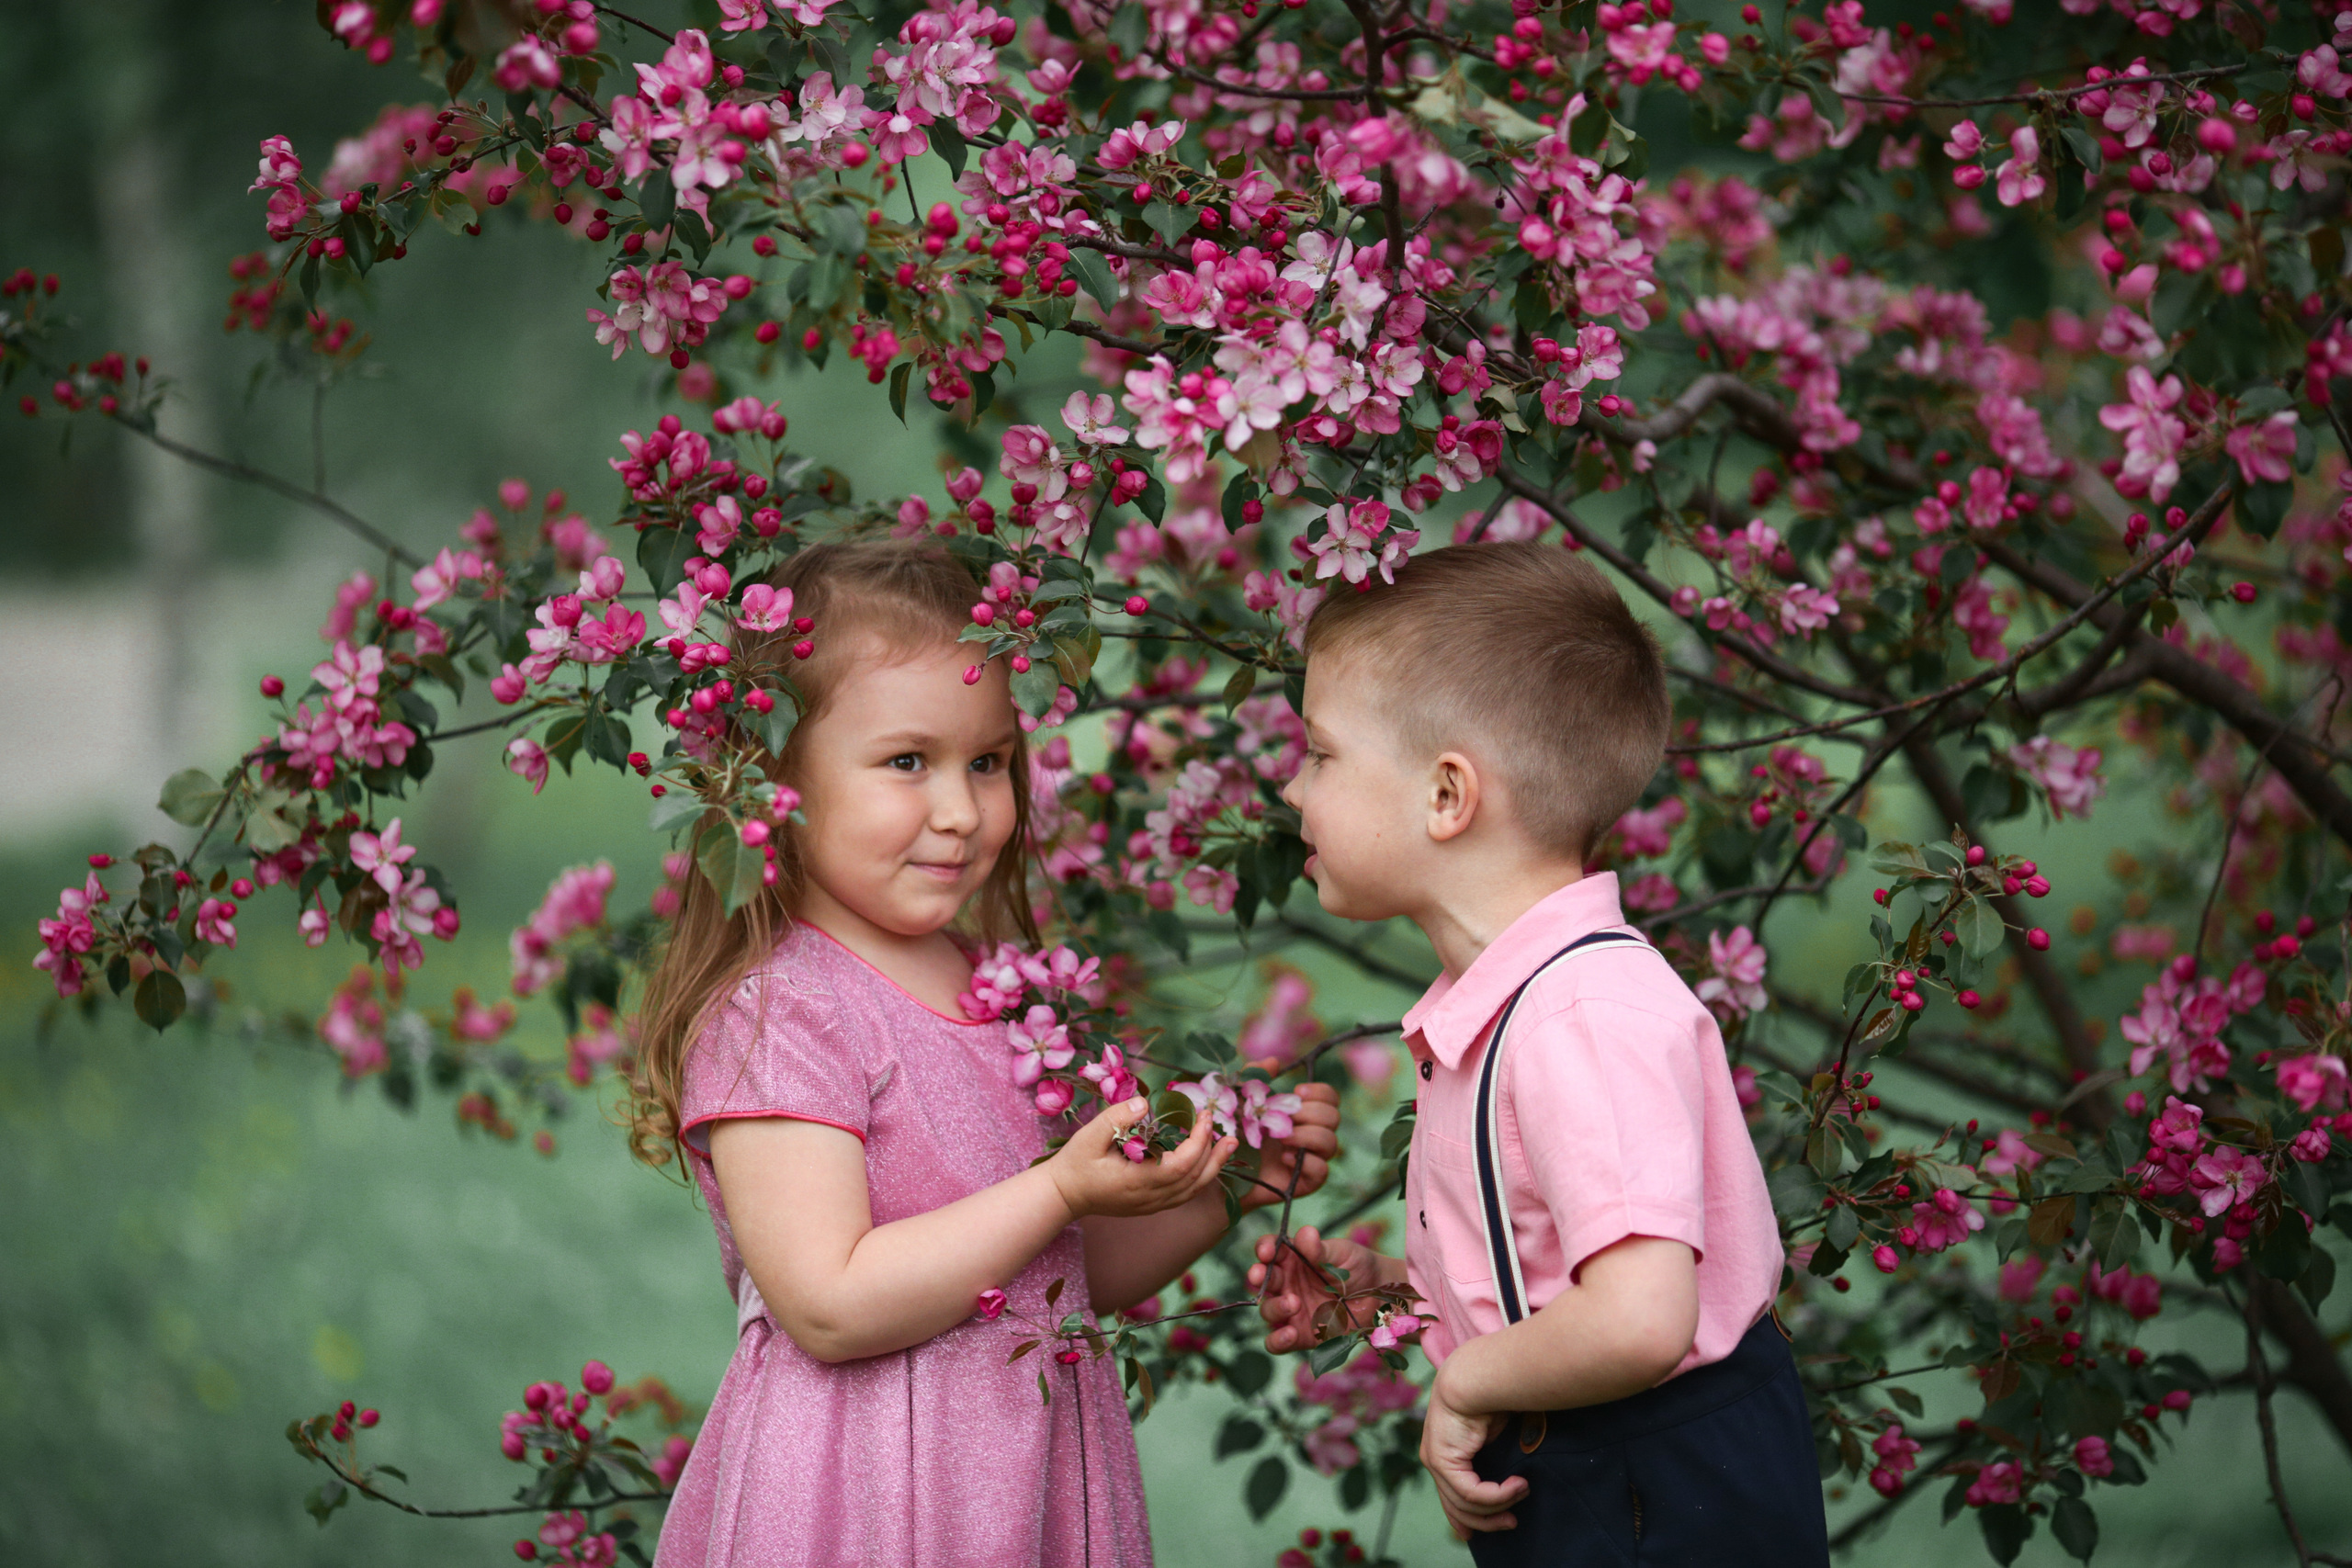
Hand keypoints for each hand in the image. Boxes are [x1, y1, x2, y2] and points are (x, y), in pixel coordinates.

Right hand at [1046, 1096, 1236, 1220]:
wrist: (1063, 1195)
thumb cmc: (1075, 1164)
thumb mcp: (1089, 1136)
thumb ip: (1117, 1118)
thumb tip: (1145, 1103)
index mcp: (1137, 1181)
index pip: (1180, 1165)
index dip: (1199, 1142)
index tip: (1204, 1116)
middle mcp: (1149, 1197)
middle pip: (1194, 1180)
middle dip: (1214, 1153)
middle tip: (1227, 1131)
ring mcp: (1151, 1205)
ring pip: (1192, 1190)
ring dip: (1213, 1167)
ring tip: (1228, 1146)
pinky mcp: (1150, 1206)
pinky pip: (1183, 1195)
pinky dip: (1199, 1178)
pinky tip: (1206, 1163)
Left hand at [1238, 1078, 1340, 1211]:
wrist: (1226, 1171)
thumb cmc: (1237, 1134)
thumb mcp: (1239, 1102)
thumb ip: (1253, 1079)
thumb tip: (1273, 1062)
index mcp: (1304, 1114)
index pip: (1330, 1098)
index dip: (1321, 1092)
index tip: (1297, 1092)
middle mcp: (1314, 1134)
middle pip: (1334, 1117)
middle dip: (1310, 1113)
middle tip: (1287, 1118)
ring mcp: (1313, 1158)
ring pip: (1330, 1142)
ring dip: (1306, 1136)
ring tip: (1282, 1139)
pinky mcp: (1308, 1181)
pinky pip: (1322, 1170)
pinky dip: (1306, 1161)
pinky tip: (1285, 1158)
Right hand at [1245, 1224, 1384, 1353]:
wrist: (1380, 1297)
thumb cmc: (1357, 1267)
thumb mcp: (1342, 1253)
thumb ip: (1321, 1249)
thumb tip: (1305, 1233)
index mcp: (1292, 1259)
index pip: (1269, 1250)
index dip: (1263, 1249)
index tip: (1267, 1251)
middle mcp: (1287, 1284)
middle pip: (1261, 1280)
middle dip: (1258, 1276)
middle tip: (1261, 1275)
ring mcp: (1291, 1311)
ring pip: (1268, 1310)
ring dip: (1274, 1307)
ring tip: (1294, 1303)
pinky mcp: (1300, 1335)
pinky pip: (1277, 1342)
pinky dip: (1278, 1340)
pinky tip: (1290, 1333)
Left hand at [1421, 1371, 1524, 1538]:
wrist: (1477, 1374)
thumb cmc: (1491, 1395)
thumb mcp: (1495, 1433)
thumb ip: (1494, 1457)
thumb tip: (1515, 1476)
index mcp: (1446, 1452)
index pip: (1453, 1496)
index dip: (1468, 1518)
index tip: (1492, 1525)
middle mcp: (1436, 1460)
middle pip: (1458, 1507)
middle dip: (1487, 1521)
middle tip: (1512, 1523)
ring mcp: (1435, 1462)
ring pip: (1465, 1504)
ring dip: (1499, 1506)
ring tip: (1522, 1491)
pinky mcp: (1441, 1462)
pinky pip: (1471, 1494)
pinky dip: (1498, 1495)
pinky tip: (1517, 1485)